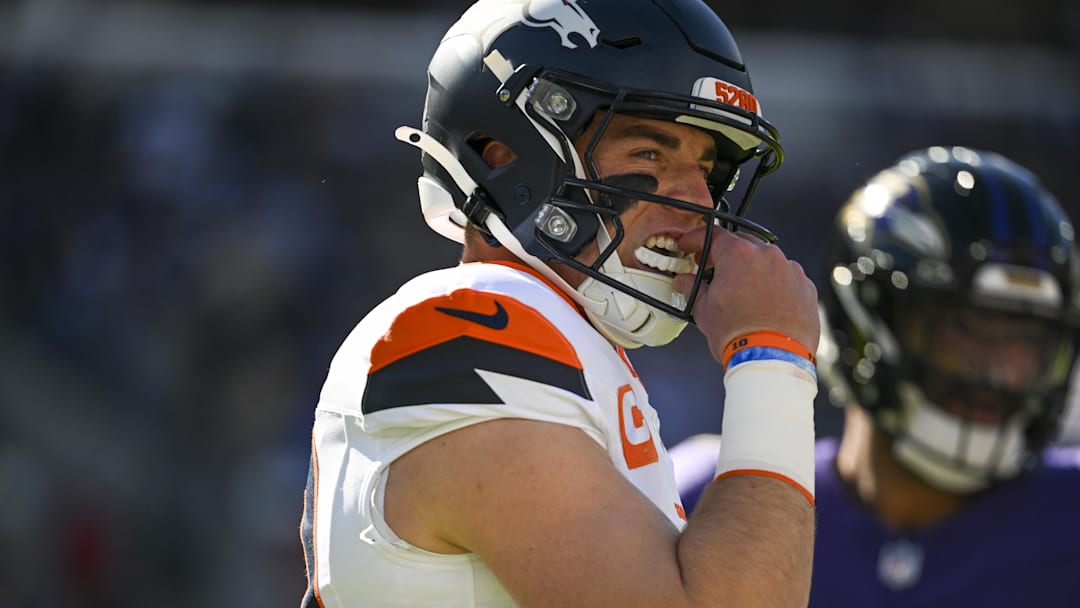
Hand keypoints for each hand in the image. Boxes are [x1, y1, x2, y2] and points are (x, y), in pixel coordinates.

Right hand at [673, 227, 818, 363]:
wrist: (773, 359)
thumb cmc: (740, 336)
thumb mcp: (704, 311)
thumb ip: (693, 289)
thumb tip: (685, 282)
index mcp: (738, 256)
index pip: (713, 235)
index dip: (697, 239)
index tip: (691, 246)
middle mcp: (767, 256)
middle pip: (742, 244)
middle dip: (727, 256)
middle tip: (714, 271)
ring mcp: (790, 271)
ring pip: (767, 261)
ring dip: (753, 271)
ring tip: (743, 294)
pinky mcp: (806, 288)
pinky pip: (786, 278)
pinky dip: (775, 285)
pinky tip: (765, 304)